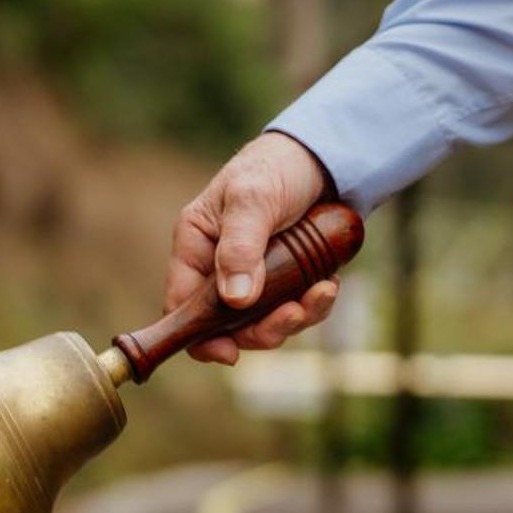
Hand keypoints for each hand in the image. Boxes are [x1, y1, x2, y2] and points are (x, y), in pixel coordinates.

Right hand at [166, 132, 342, 365]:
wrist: (323, 158)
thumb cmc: (274, 168)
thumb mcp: (253, 199)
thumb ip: (241, 247)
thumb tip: (235, 300)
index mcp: (196, 247)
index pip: (182, 305)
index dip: (199, 336)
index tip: (227, 353)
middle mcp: (221, 269)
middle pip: (227, 326)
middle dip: (262, 329)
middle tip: (293, 314)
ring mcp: (256, 279)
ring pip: (266, 323)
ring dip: (295, 317)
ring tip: (322, 292)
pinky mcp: (288, 282)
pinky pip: (297, 310)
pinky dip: (315, 304)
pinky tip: (330, 284)